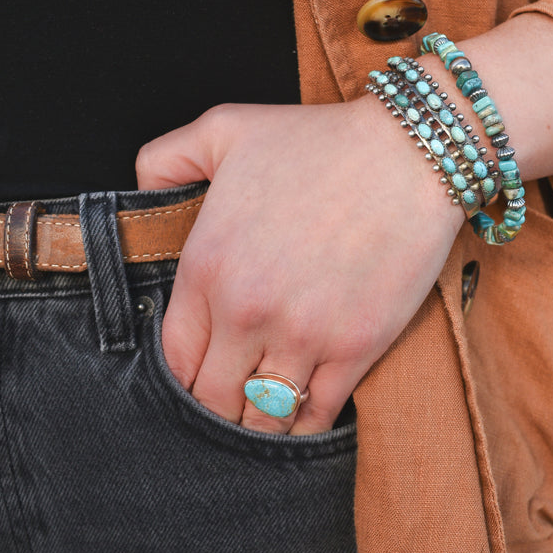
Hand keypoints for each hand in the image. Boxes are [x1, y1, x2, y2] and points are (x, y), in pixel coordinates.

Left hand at [135, 95, 462, 434]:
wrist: (409, 152)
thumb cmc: (319, 140)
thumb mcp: (225, 128)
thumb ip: (164, 160)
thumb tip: (143, 196)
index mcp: (208, 265)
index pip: (175, 358)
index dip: (184, 372)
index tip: (202, 369)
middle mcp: (247, 311)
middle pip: (212, 397)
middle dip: (218, 402)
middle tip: (233, 393)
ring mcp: (303, 334)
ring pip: (262, 418)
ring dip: (258, 421)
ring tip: (264, 409)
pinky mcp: (355, 348)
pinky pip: (316, 415)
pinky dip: (304, 424)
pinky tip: (302, 411)